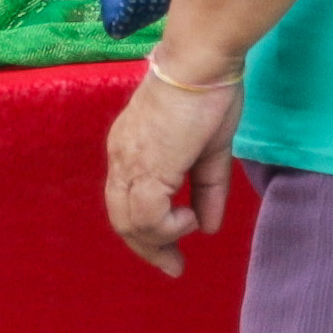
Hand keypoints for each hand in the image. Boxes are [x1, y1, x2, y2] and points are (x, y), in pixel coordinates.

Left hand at [105, 56, 246, 272]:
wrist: (200, 64)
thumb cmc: (208, 93)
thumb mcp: (211, 150)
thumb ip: (207, 190)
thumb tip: (209, 227)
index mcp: (131, 149)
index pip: (128, 201)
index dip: (148, 229)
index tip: (172, 250)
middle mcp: (121, 159)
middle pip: (122, 219)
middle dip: (147, 248)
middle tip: (174, 268)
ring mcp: (129, 165)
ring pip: (131, 223)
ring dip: (161, 238)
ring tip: (188, 232)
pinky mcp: (146, 171)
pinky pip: (149, 218)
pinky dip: (170, 227)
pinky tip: (190, 218)